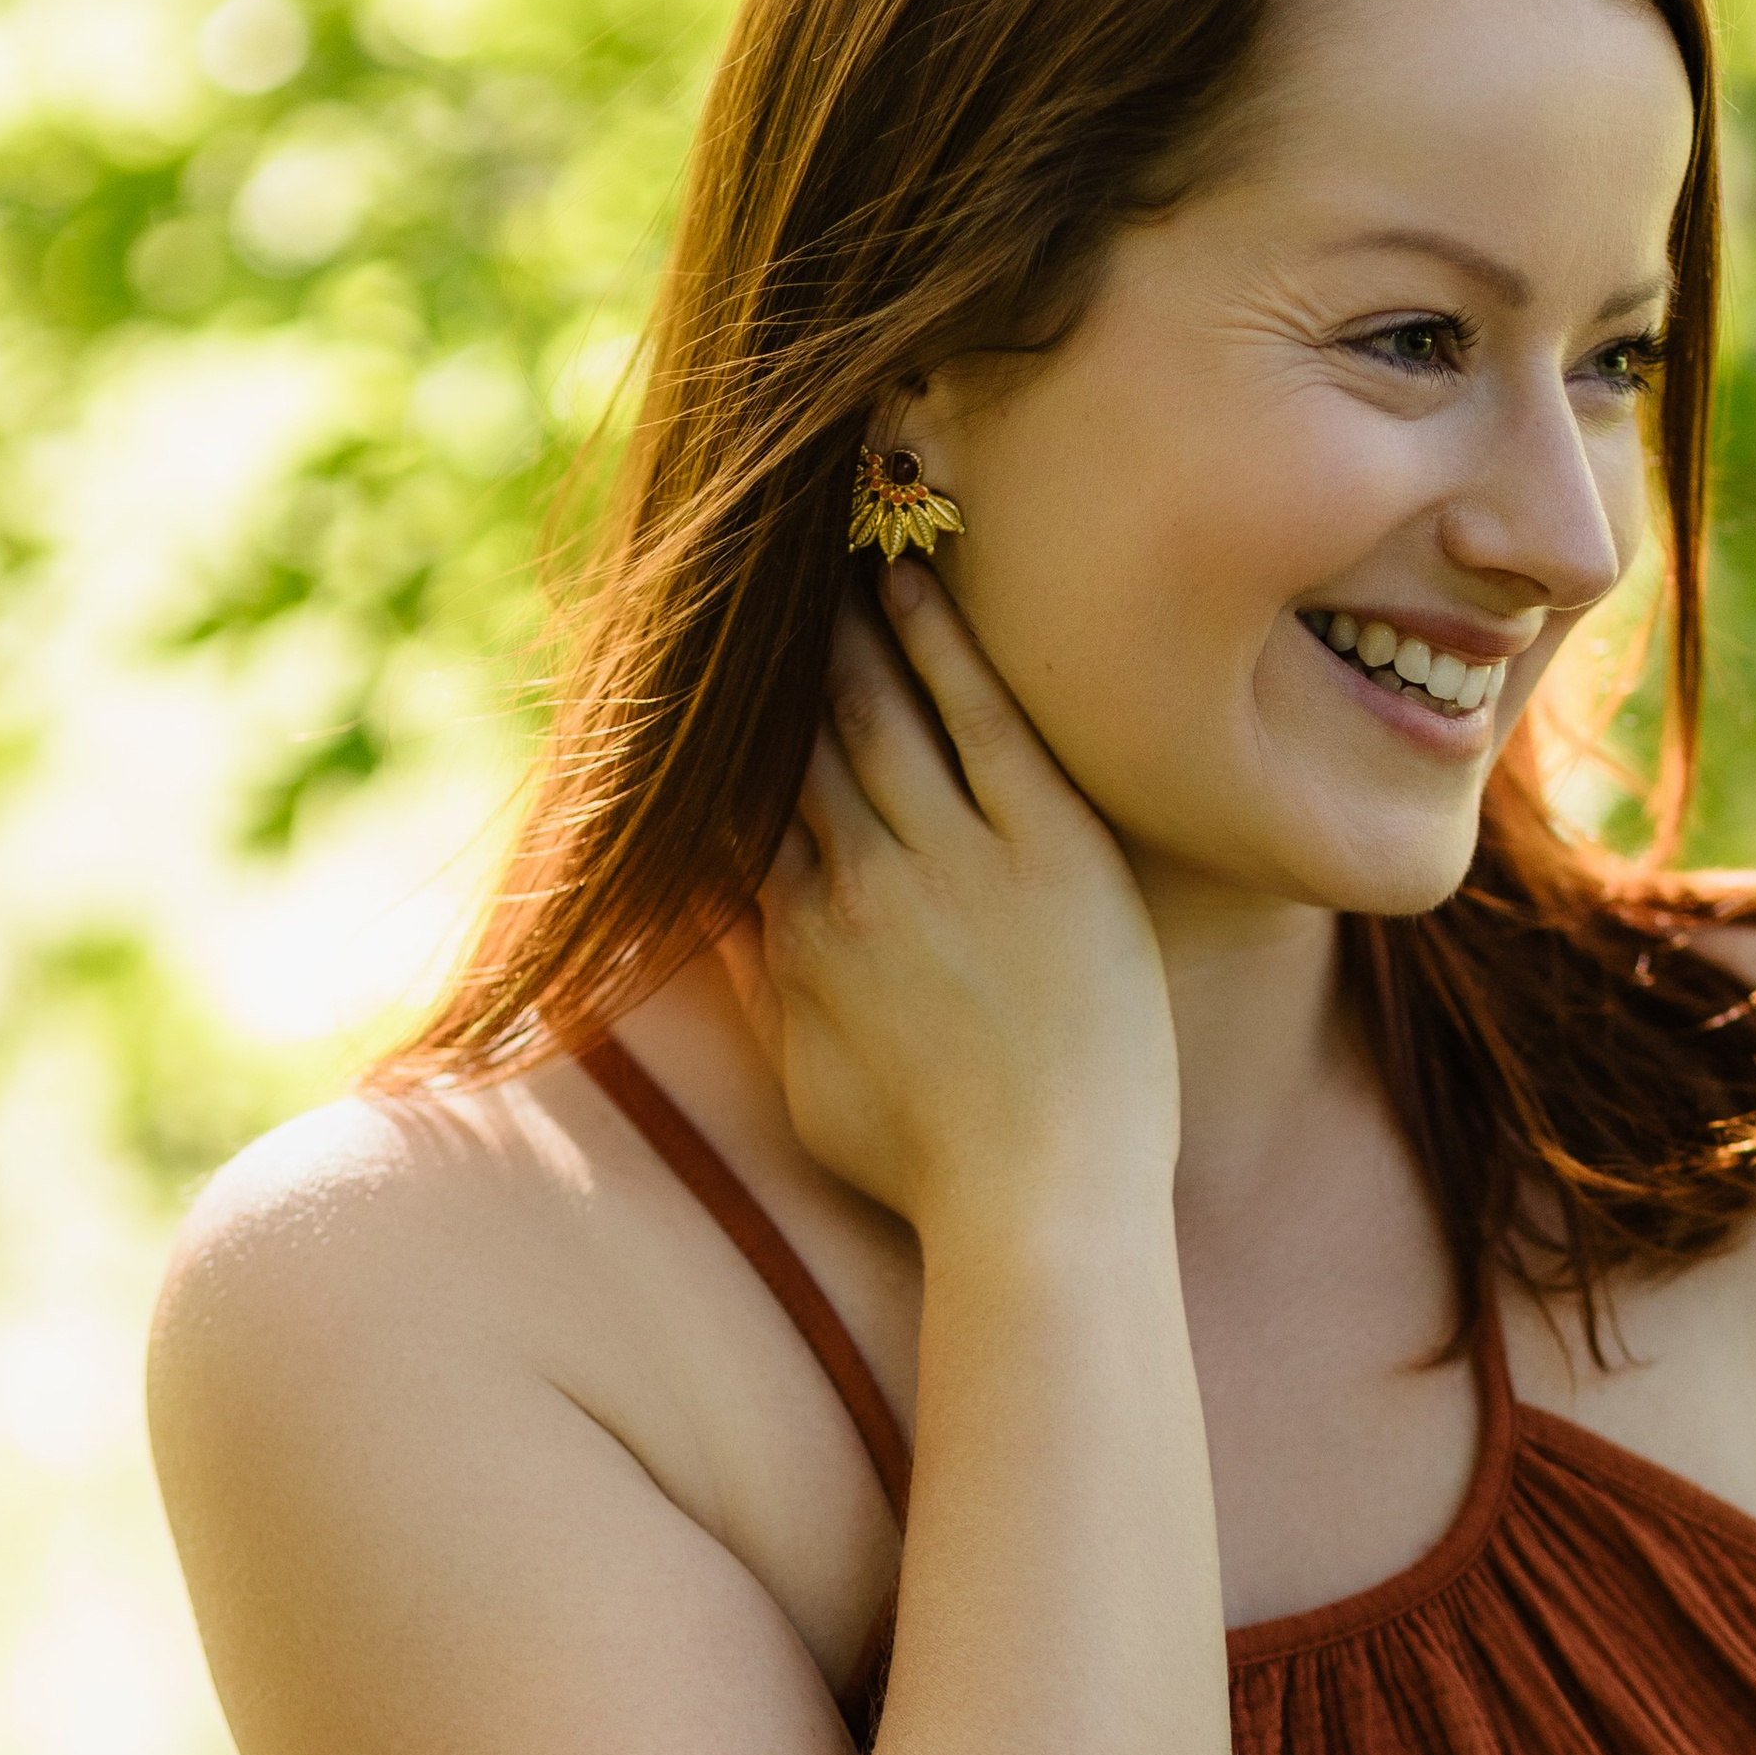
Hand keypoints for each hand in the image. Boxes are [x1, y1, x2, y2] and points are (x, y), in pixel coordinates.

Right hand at [729, 564, 1177, 1238]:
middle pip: (805, 742)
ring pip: (880, 712)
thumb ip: (759, 990)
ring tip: (837, 552)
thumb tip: (711, 917)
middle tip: (771, 575)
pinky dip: (942, 644)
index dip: (732, 731)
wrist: (1041, 1202)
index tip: (717, 669)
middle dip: (785, 656)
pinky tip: (918, 581)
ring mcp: (952, 860)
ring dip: (851, 628)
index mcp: (802, 940)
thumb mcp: (808, 1087)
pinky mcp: (1044, 847)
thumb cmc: (935, 1170)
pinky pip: (981, 716)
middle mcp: (860, 884)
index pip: (752, 806)